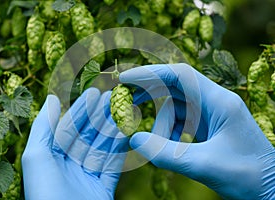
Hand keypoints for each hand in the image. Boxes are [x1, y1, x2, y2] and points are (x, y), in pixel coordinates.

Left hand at [22, 88, 127, 199]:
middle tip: (113, 97)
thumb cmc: (46, 195)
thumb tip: (51, 98)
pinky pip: (113, 164)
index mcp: (51, 159)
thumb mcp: (36, 157)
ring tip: (123, 110)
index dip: (81, 110)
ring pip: (102, 148)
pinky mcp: (103, 189)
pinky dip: (120, 148)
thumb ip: (43, 127)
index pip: (67, 129)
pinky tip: (127, 132)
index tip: (94, 93)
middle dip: (99, 116)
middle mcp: (68, 167)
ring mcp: (87, 177)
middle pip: (87, 136)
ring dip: (112, 129)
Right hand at [120, 63, 274, 199]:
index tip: (126, 79)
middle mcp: (214, 102)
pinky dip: (169, 133)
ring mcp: (211, 115)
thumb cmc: (248, 176)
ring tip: (153, 143)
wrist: (271, 190)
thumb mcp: (205, 165)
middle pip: (174, 87)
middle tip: (126, 101)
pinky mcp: (208, 127)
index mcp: (219, 102)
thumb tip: (134, 140)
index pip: (180, 75)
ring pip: (176, 108)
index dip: (151, 73)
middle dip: (149, 93)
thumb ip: (166, 154)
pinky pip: (182, 122)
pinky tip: (168, 148)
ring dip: (160, 123)